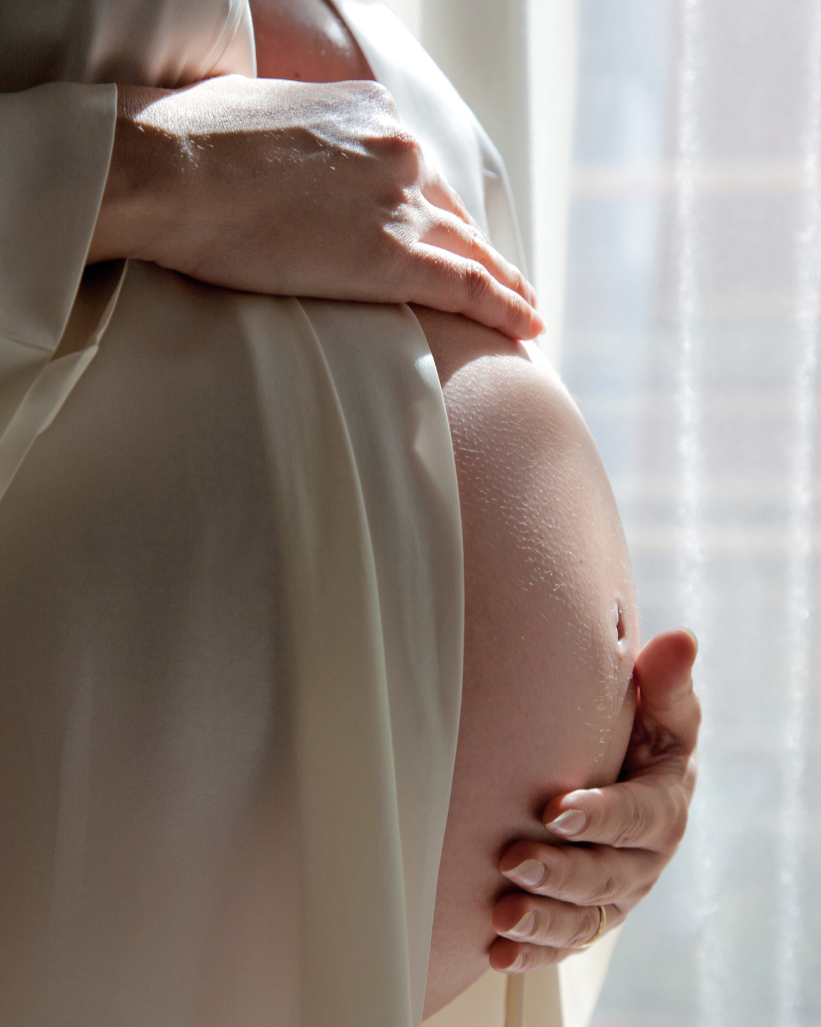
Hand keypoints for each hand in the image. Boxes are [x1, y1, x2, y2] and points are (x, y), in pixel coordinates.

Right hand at [89, 76, 542, 339]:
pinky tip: (526, 325)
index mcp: (369, 116)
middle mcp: (398, 154)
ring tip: (526, 312)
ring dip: (505, 286)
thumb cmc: (187, 143)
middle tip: (506, 284)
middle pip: (453, 216)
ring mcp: (398, 204)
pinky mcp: (389, 257)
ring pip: (472, 253)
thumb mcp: (258, 120)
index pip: (421, 177)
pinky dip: (504, 307)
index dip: (443, 216)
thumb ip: (297, 145)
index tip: (455, 239)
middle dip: (479, 253)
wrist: (170, 171)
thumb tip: (285, 170)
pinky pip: (466, 286)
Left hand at [488, 628, 699, 970]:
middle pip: (606, 876)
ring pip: (584, 918)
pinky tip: (497, 951)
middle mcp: (644, 859)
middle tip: (513, 860)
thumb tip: (678, 639)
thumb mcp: (662, 709)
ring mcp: (616, 893)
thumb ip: (665, 681)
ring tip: (501, 915)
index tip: (555, 808)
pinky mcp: (589, 913)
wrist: (634, 777)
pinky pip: (566, 943)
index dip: (600, 816)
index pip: (637, 816)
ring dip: (542, 920)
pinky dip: (533, 952)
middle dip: (560, 871)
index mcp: (665, 805)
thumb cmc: (645, 735)